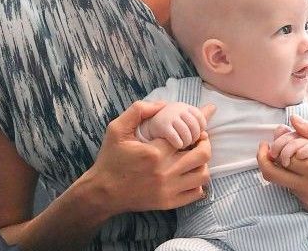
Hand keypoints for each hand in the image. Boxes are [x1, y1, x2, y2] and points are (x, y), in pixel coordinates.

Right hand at [85, 101, 212, 215]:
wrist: (103, 192)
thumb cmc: (110, 159)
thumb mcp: (116, 129)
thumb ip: (138, 111)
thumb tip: (163, 104)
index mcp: (154, 152)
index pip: (187, 135)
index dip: (195, 128)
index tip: (196, 125)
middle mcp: (165, 172)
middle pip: (202, 155)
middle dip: (204, 142)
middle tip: (198, 138)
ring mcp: (169, 190)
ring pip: (203, 175)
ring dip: (202, 163)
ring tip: (193, 156)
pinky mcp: (169, 203)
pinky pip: (197, 193)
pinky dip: (198, 182)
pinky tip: (188, 174)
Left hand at [257, 115, 307, 213]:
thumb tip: (292, 120)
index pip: (281, 155)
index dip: (278, 142)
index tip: (280, 132)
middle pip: (271, 173)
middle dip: (264, 157)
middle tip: (265, 147)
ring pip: (280, 183)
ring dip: (278, 167)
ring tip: (288, 153)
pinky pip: (292, 191)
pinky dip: (290, 178)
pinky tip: (301, 166)